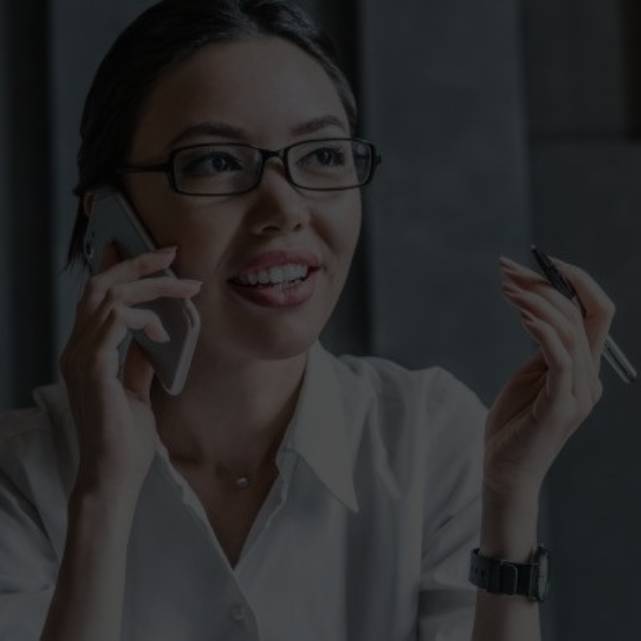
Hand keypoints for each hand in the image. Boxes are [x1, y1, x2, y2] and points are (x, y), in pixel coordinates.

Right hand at [59, 243, 201, 496]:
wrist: (114, 475)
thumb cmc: (124, 440)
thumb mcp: (136, 392)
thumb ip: (139, 362)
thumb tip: (152, 338)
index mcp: (86, 352)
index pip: (97, 297)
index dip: (120, 268)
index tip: (152, 255)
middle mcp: (77, 349)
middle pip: (100, 286)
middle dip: (137, 263)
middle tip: (171, 253)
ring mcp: (80, 357)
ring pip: (110, 296)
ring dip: (152, 286)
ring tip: (186, 289)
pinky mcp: (93, 368)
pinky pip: (117, 321)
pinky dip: (145, 317)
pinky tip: (164, 331)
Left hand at [482, 255, 615, 503]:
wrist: (504, 471)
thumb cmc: (514, 424)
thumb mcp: (530, 377)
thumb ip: (543, 348)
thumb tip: (537, 309)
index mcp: (585, 368)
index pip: (594, 312)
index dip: (573, 280)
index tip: (539, 261)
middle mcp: (590, 377)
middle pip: (582, 313)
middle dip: (545, 283)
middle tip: (507, 269)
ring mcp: (579, 393)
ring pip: (571, 331)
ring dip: (536, 301)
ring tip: (506, 287)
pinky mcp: (561, 407)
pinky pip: (559, 358)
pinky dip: (542, 329)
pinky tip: (521, 313)